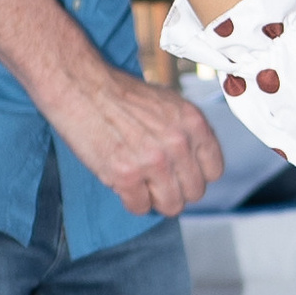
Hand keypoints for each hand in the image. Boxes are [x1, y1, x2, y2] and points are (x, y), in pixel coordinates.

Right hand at [14, 31, 226, 218]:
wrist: (81, 86)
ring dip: (155, 199)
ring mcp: (153, 161)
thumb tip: (194, 161)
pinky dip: (130, 200)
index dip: (196, 175)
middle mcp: (178, 143)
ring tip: (140, 182)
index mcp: (193, 122)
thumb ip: (186, 132)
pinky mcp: (126, 175)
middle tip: (156, 179)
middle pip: (194, 192)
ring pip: (171, 205)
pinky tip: (122, 182)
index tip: (182, 174)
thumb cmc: (119, 94)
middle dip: (175, 189)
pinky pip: (139, 207)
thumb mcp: (167, 103)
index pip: (214, 170)